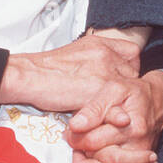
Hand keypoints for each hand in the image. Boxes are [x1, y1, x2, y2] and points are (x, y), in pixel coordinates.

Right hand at [0, 33, 140, 113]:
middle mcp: (106, 54)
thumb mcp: (77, 51)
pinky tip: (105, 118)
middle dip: (125, 86)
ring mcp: (103, 72)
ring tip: (110, 110)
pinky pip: (116, 106)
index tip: (121, 77)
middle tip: (112, 97)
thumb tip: (109, 68)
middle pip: (132, 73)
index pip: (132, 52)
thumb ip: (97, 57)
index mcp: (101, 43)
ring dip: (120, 101)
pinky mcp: (97, 92)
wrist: (29, 76)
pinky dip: (113, 115)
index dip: (129, 66)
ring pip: (127, 91)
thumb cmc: (48, 68)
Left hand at [67, 70, 162, 162]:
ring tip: (87, 162)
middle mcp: (139, 148)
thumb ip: (94, 108)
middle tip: (77, 149)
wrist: (157, 101)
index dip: (75, 140)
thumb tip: (75, 125)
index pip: (93, 143)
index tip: (70, 134)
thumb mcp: (113, 89)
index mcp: (131, 127)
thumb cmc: (132, 93)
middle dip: (83, 162)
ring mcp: (143, 162)